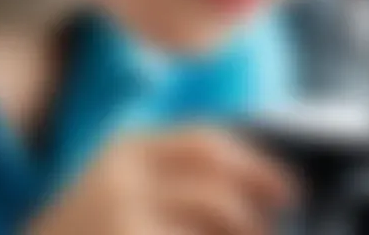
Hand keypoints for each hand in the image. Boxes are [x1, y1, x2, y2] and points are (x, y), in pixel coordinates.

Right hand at [26, 128, 295, 234]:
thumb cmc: (82, 230)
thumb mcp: (117, 188)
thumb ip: (169, 179)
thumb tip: (250, 193)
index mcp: (127, 147)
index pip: (206, 143)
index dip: (254, 164)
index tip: (287, 186)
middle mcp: (124, 171)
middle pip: (215, 180)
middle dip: (256, 200)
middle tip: (275, 221)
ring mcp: (122, 211)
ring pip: (211, 218)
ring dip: (242, 232)